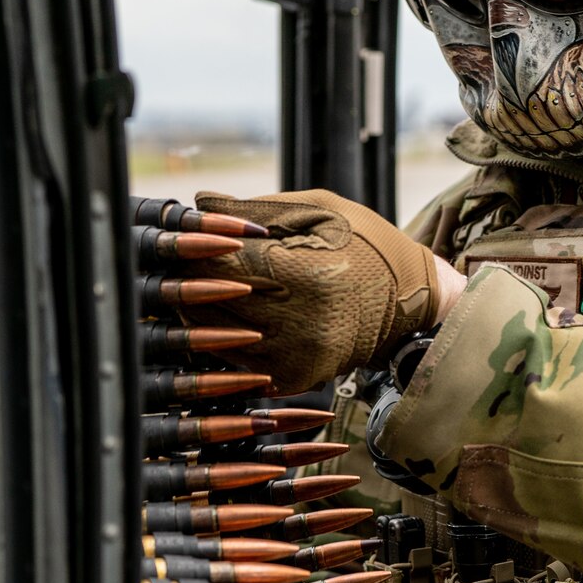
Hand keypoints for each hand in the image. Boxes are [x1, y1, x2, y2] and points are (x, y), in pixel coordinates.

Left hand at [177, 190, 451, 394]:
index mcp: (311, 275)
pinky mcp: (293, 380)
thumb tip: (196, 203)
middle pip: (213, 301)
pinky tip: (221, 312)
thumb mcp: (318, 210)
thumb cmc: (363, 244)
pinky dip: (223, 335)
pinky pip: (235, 358)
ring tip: (191, 283)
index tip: (180, 234)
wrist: (409, 304)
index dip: (195, 247)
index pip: (226, 263)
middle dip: (189, 278)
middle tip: (173, 258)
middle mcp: (303, 326)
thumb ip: (256, 210)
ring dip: (199, 309)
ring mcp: (297, 360)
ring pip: (216, 335)